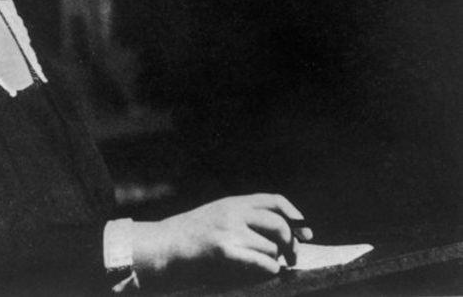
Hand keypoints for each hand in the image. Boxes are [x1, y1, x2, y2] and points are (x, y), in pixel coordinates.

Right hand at [132, 193, 312, 283]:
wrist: (164, 246)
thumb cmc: (191, 236)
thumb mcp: (217, 215)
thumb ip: (242, 217)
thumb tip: (279, 232)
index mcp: (233, 202)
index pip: (274, 200)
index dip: (294, 216)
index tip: (306, 233)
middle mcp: (233, 213)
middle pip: (278, 224)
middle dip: (291, 243)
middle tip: (291, 257)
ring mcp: (229, 231)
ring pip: (271, 247)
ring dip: (274, 259)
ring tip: (265, 265)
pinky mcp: (225, 251)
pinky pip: (263, 262)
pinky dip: (270, 269)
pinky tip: (266, 271)